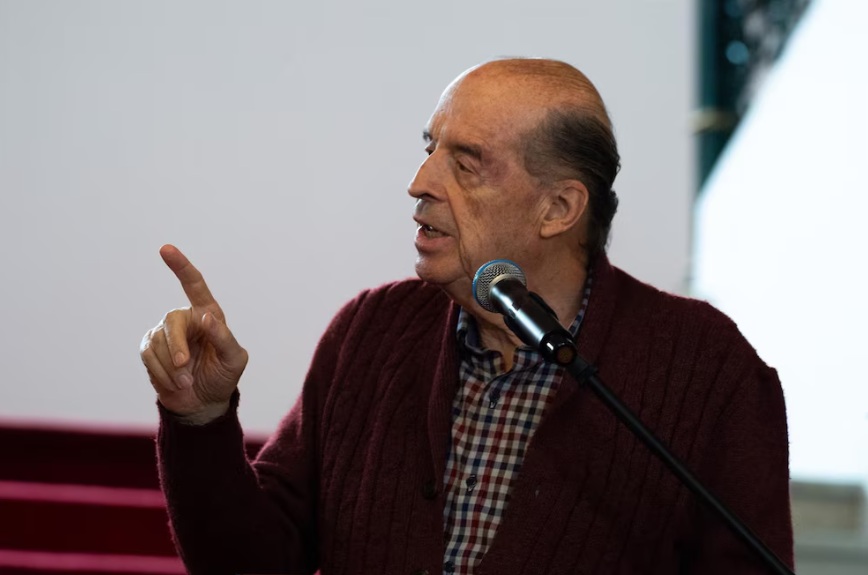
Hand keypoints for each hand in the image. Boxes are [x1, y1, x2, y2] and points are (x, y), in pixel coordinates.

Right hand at [140, 245, 248, 421]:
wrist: (204, 403)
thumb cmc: (223, 376)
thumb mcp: (234, 359)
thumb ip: (223, 337)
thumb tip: (206, 317)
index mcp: (208, 314)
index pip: (194, 285)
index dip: (180, 266)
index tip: (165, 249)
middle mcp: (185, 320)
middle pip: (172, 320)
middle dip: (177, 346)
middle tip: (186, 366)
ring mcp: (164, 334)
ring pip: (158, 342)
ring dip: (173, 368)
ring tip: (187, 381)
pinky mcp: (149, 350)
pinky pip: (149, 357)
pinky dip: (163, 374)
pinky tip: (175, 384)